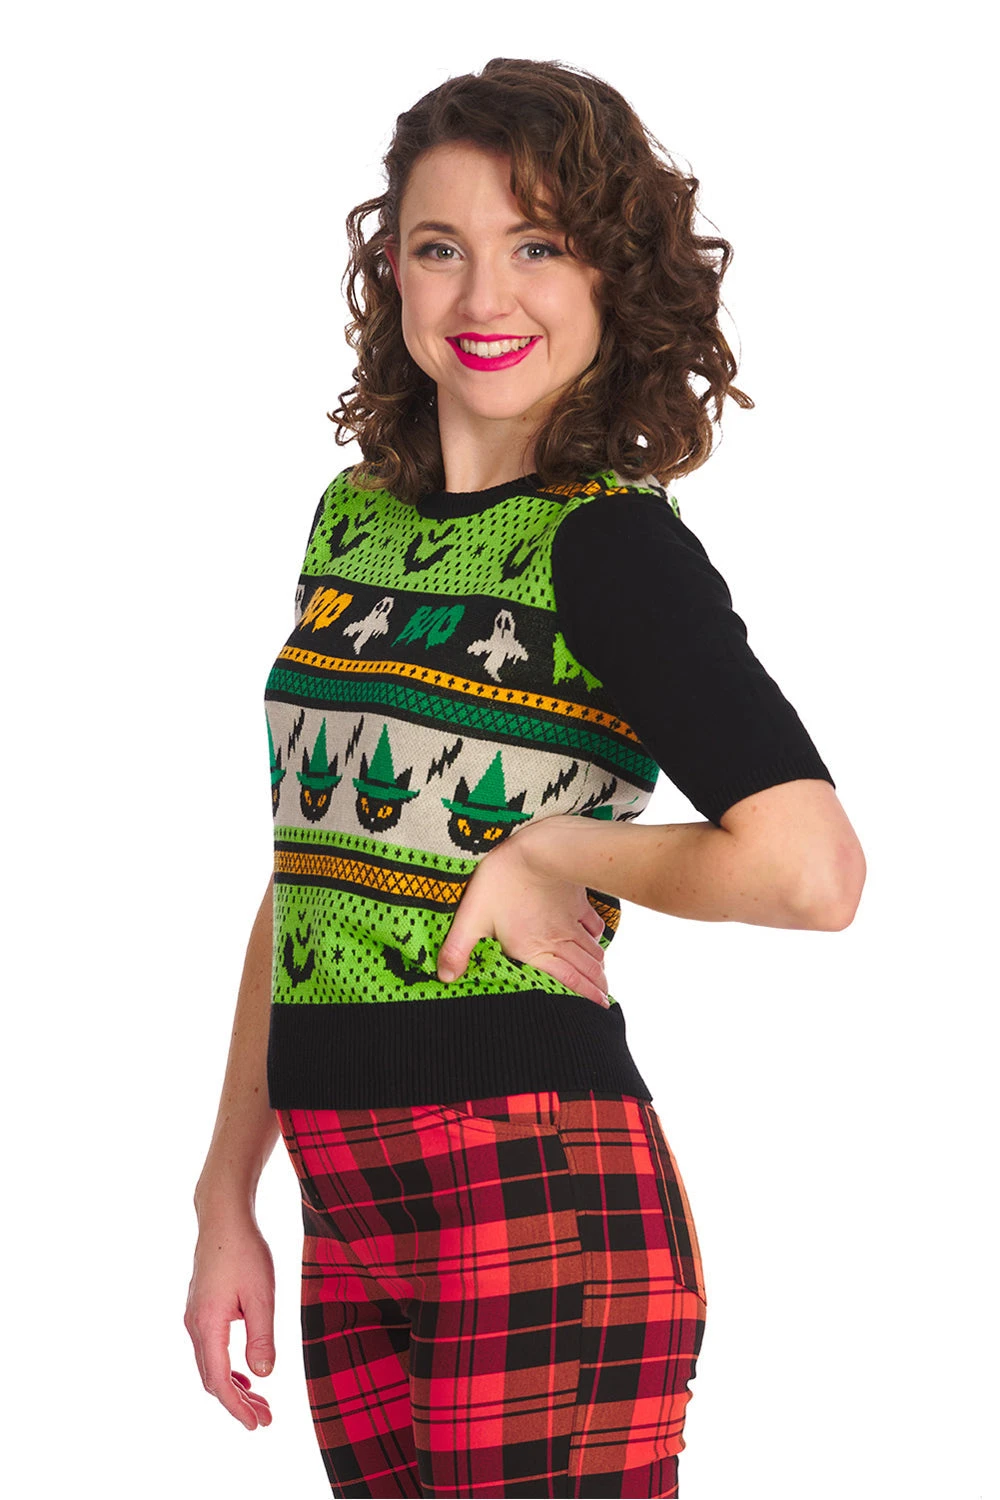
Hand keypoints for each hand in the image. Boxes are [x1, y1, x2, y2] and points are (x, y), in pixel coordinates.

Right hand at [185, 1213, 275, 1430]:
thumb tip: (263, 1376)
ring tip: (260, 1401)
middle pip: (212, 1378)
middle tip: (266, 1419)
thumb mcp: (261, 1295)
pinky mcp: (200, 1308)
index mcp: (208, 1324)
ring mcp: (195, 1317)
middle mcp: (195, 1325)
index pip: (219, 1381)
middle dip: (238, 1402)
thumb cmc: (245, 1252)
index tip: (257, 1424)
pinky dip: (227, 1367)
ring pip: (210, 1365)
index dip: (237, 1407)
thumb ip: (261, 1337)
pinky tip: (245, 1372)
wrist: (223, 1218)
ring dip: (234, 1386)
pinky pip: (210, 1349)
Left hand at [437, 816, 610, 1006]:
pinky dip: (597, 937)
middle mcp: (557, 939)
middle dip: (596, 987)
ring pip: (591, 950)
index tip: (598, 1009)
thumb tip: (444, 977)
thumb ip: (458, 949)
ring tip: (603, 979)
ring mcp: (570, 919)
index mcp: (534, 949)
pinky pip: (593, 925)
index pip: (566, 981)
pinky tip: (596, 940)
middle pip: (584, 969)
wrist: (537, 846)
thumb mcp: (471, 916)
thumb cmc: (502, 880)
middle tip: (604, 1001)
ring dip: (598, 967)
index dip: (584, 997)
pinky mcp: (577, 900)